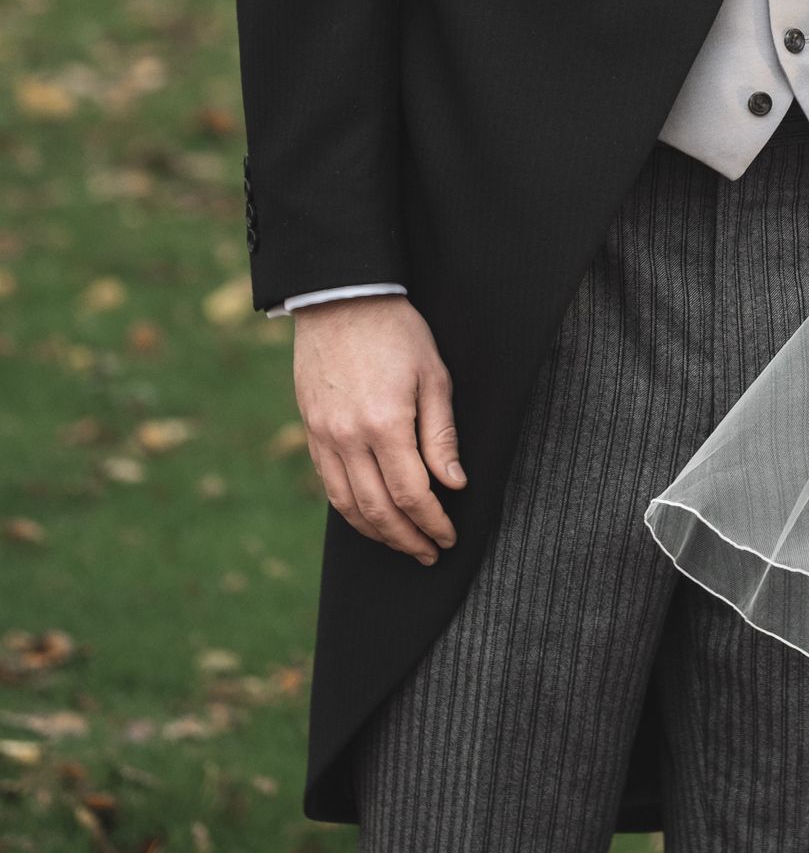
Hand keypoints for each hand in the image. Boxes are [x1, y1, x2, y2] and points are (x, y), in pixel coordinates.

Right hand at [292, 295, 463, 563]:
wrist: (341, 299)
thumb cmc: (397, 332)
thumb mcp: (434, 375)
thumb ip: (441, 434)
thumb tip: (454, 484)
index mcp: (386, 423)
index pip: (411, 493)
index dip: (432, 522)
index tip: (448, 536)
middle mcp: (349, 437)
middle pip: (378, 510)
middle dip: (407, 538)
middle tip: (430, 553)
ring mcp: (324, 437)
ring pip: (348, 506)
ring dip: (378, 533)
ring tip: (404, 544)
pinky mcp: (311, 431)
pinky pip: (329, 485)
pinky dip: (351, 511)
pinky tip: (371, 518)